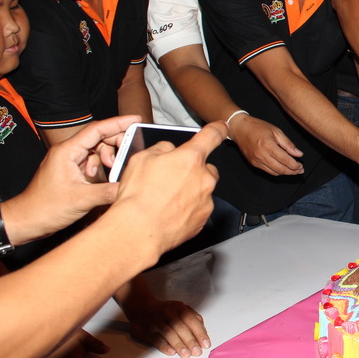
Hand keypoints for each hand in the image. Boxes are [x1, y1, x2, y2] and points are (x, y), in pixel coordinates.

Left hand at [4, 115, 140, 243]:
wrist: (26, 220)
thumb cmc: (45, 208)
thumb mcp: (82, 200)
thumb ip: (109, 191)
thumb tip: (131, 186)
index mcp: (67, 152)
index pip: (96, 129)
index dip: (118, 123)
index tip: (136, 119)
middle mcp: (67, 152)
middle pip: (98, 137)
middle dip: (116, 143)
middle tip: (129, 153)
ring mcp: (69, 161)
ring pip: (96, 149)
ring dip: (108, 157)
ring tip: (111, 170)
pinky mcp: (71, 171)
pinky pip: (91, 161)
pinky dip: (100, 167)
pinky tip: (101, 179)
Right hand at [110, 122, 223, 254]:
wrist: (138, 230)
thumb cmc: (138, 195)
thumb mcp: (141, 159)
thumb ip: (162, 149)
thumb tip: (169, 150)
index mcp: (190, 158)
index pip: (211, 136)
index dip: (217, 129)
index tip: (220, 127)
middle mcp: (204, 178)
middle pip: (206, 168)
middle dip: (193, 171)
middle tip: (172, 178)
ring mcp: (206, 200)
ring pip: (203, 190)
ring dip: (190, 191)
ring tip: (166, 199)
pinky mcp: (203, 219)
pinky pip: (199, 209)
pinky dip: (188, 209)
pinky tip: (170, 212)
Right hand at [126, 297, 209, 356]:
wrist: (141, 307)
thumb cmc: (165, 310)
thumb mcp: (179, 308)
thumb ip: (192, 317)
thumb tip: (203, 330)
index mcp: (178, 308)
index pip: (191, 320)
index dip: (200, 333)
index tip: (206, 344)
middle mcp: (167, 313)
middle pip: (181, 327)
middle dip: (190, 341)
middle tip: (197, 352)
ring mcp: (155, 321)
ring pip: (169, 333)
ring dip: (179, 345)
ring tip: (186, 354)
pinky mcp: (145, 330)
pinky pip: (155, 339)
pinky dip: (164, 346)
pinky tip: (171, 352)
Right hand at [228, 114, 303, 175]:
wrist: (240, 128)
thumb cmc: (258, 127)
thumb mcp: (276, 131)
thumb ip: (288, 144)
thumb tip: (299, 154)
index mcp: (268, 146)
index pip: (285, 160)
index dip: (295, 165)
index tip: (301, 166)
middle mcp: (262, 155)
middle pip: (280, 169)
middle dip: (292, 172)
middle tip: (300, 171)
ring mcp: (256, 161)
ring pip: (274, 172)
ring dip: (285, 173)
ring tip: (293, 171)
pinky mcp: (253, 163)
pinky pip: (267, 171)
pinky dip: (276, 171)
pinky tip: (282, 168)